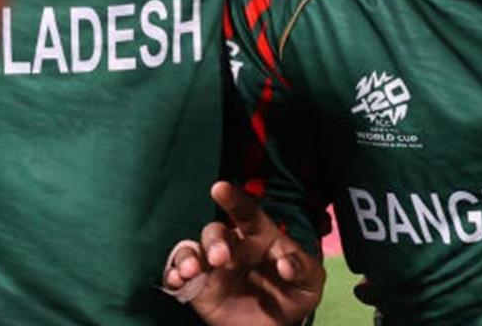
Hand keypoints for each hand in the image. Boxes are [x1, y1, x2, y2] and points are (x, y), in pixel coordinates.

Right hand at [161, 181, 324, 325]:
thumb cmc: (293, 295)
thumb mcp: (309, 283)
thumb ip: (303, 269)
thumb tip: (286, 265)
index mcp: (261, 238)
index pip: (247, 213)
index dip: (234, 200)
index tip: (220, 188)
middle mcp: (233, 247)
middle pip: (216, 232)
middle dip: (214, 240)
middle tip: (218, 258)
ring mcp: (212, 267)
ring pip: (192, 250)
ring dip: (188, 257)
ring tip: (190, 272)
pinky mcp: (198, 288)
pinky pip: (177, 275)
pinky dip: (171, 274)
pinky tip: (176, 280)